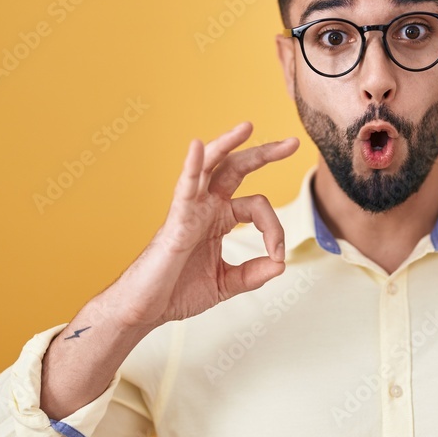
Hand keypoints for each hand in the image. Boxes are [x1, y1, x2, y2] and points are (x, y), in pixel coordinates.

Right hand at [101, 122, 298, 330]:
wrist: (146, 309)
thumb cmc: (178, 292)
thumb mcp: (226, 283)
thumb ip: (253, 274)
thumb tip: (280, 264)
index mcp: (219, 218)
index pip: (258, 206)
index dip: (275, 229)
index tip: (278, 256)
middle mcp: (206, 207)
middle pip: (237, 169)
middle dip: (264, 153)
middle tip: (292, 143)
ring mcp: (190, 210)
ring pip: (210, 167)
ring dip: (228, 144)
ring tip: (248, 127)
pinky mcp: (176, 220)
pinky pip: (184, 188)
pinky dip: (191, 166)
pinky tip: (197, 146)